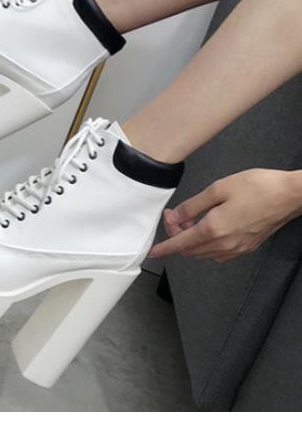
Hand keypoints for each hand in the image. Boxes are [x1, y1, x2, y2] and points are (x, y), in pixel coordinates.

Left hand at [148, 168, 301, 262]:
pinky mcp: (246, 248)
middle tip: (176, 215)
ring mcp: (237, 249)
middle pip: (190, 249)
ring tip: (192, 219)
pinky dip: (206, 245)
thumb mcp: (218, 190)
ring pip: (203, 253)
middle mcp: (224, 244)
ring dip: (191, 241)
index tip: (152, 252)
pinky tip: (208, 229)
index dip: (164, 248)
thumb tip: (175, 217)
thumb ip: (192, 206)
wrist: (290, 195)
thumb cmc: (257, 187)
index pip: (180, 244)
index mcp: (214, 230)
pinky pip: (218, 253)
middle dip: (177, 235)